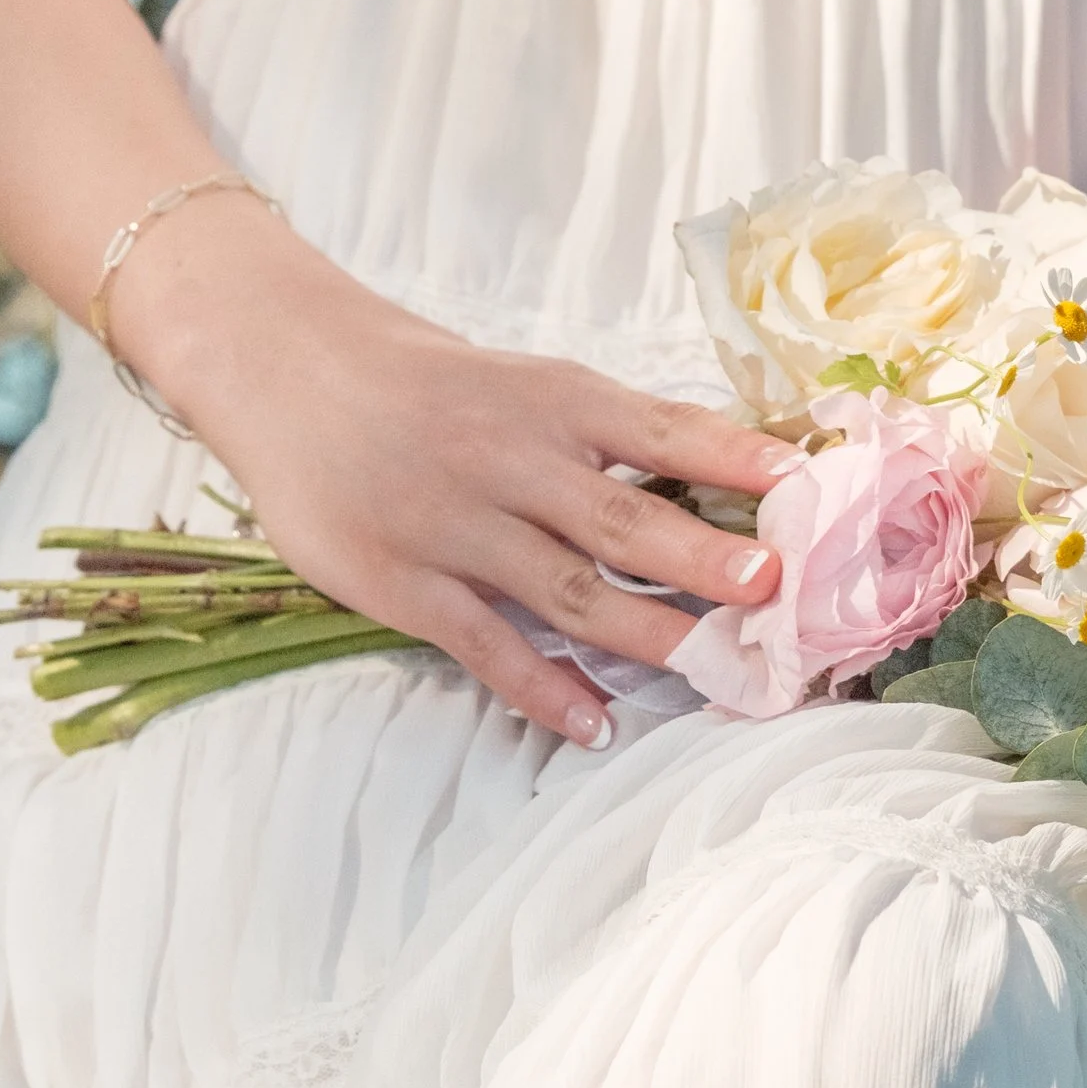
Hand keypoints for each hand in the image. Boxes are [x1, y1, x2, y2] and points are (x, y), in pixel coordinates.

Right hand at [119, 197, 791, 742]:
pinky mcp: (401, 582)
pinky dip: (544, 688)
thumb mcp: (520, 382)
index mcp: (549, 399)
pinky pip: (486, 645)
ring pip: (566, 590)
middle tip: (773, 589)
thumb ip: (603, 432)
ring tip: (713, 665)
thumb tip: (718, 478)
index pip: (660, 428)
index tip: (800, 484)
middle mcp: (507, 458)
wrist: (286, 369)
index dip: (732, 458)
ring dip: (647, 631)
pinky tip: (595, 718)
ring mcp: (452, 524)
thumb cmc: (424, 382)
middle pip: (622, 517)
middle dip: (703, 557)